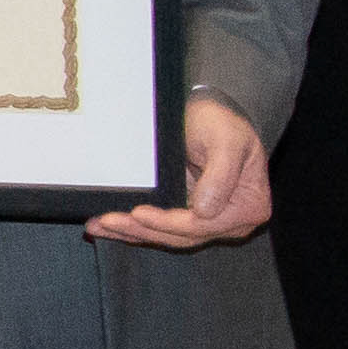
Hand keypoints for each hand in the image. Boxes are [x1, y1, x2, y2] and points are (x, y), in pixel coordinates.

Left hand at [92, 94, 278, 251]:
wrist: (211, 113)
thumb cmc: (223, 123)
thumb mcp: (228, 141)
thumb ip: (221, 175)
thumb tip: (205, 211)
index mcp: (248, 207)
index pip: (203, 225)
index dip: (169, 223)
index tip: (139, 214)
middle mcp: (229, 221)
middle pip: (182, 235)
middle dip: (142, 229)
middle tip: (107, 221)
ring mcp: (207, 220)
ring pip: (166, 235)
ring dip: (131, 232)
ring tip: (99, 225)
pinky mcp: (186, 214)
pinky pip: (158, 226)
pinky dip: (132, 227)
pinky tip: (106, 225)